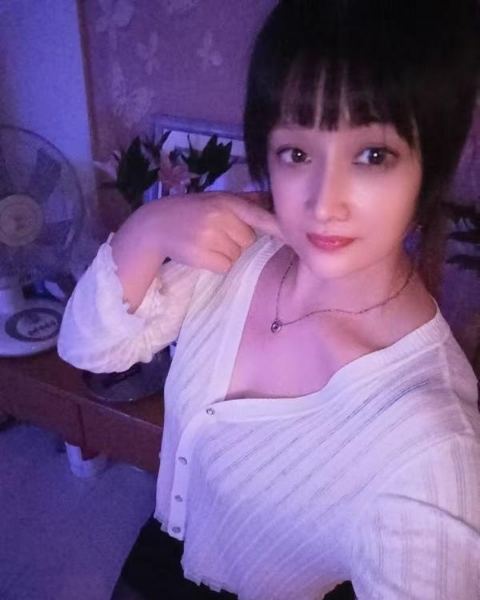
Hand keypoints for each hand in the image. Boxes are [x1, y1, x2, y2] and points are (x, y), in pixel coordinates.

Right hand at [156, 191, 282, 272]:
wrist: (156, 224)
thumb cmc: (192, 211)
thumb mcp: (217, 200)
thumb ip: (245, 203)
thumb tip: (275, 206)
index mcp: (227, 202)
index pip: (260, 216)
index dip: (279, 226)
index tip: (297, 234)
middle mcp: (220, 217)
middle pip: (249, 240)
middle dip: (237, 240)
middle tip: (216, 233)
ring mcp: (210, 236)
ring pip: (237, 255)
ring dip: (226, 253)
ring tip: (206, 241)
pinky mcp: (201, 255)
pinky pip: (225, 266)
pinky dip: (216, 263)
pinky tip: (201, 252)